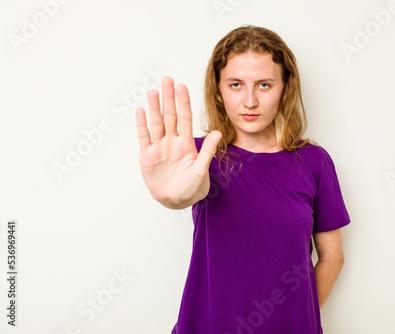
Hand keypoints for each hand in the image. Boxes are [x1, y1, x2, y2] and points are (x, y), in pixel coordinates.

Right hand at [135, 76, 221, 208]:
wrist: (176, 200)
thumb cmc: (191, 187)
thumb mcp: (201, 170)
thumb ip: (207, 151)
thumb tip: (219, 133)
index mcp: (186, 143)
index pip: (184, 118)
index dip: (183, 102)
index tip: (181, 86)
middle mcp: (172, 142)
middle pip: (169, 116)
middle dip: (168, 98)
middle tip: (167, 80)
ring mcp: (159, 147)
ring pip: (156, 123)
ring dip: (154, 108)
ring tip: (153, 91)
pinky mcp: (147, 156)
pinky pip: (144, 137)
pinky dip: (142, 125)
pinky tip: (141, 111)